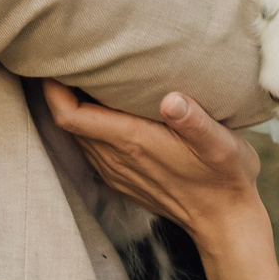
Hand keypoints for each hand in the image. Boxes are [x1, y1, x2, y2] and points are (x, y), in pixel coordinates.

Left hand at [41, 80, 267, 248]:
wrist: (224, 222)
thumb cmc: (225, 177)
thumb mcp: (221, 145)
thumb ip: (195, 122)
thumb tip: (171, 99)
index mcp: (133, 142)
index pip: (70, 116)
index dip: (53, 89)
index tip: (55, 60)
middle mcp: (116, 158)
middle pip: (66, 122)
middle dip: (59, 89)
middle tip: (67, 56)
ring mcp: (116, 171)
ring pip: (77, 135)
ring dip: (72, 106)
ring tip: (82, 75)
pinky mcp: (122, 179)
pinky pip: (91, 148)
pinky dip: (87, 124)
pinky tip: (103, 107)